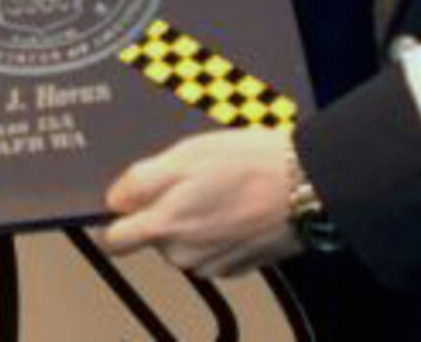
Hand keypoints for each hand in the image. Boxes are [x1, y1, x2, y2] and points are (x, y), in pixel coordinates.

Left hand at [98, 128, 301, 276]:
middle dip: (165, 211)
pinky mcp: (238, 266)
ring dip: (194, 219)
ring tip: (221, 187)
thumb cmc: (250, 164)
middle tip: (192, 179)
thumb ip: (142, 180)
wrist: (306, 186)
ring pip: (185, 243)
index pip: (115, 241)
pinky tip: (237, 204)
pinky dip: (219, 230)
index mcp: (166, 226)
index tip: (129, 201)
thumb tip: (114, 199)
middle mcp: (184, 254)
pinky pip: (212, 249)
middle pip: (154, 237)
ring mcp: (212, 264)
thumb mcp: (186, 153)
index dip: (119, 217)